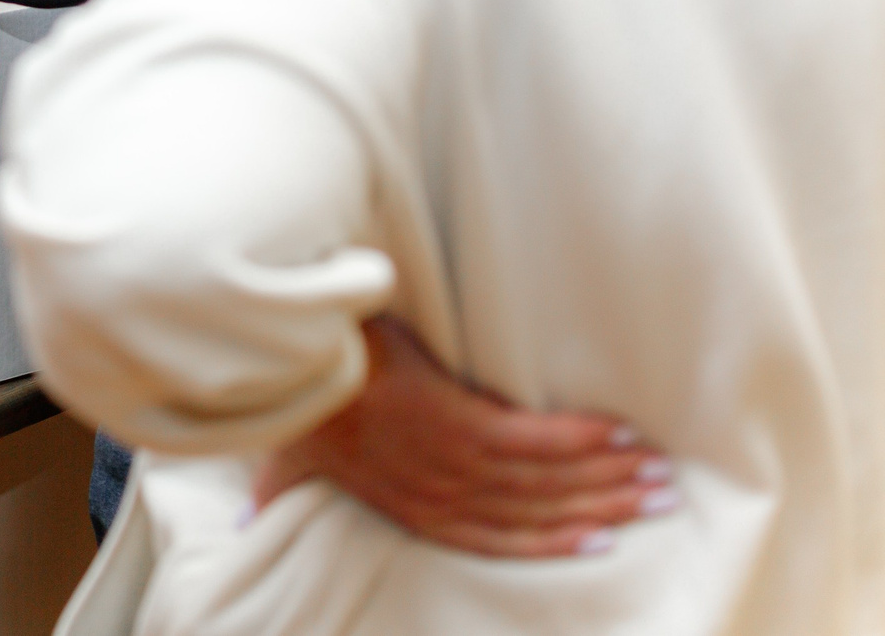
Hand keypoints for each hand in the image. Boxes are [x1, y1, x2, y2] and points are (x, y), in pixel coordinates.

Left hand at [254, 316, 675, 557]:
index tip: (603, 542)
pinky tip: (620, 435)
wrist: (288, 363)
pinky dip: (580, 440)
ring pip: (545, 481)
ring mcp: (452, 461)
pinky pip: (534, 440)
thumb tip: (246, 524)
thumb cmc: (290, 407)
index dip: (553, 542)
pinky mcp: (458, 422)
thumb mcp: (283, 463)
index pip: (496, 537)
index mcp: (410, 507)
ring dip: (606, 477)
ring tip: (657, 474)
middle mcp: (441, 494)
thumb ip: (276, 496)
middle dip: (603, 508)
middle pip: (537, 512)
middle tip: (660, 502)